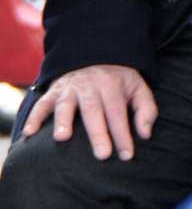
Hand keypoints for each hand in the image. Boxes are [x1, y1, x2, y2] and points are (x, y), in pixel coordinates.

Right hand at [22, 64, 157, 160]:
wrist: (93, 52)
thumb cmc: (118, 79)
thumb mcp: (138, 87)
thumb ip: (146, 109)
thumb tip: (145, 134)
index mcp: (113, 86)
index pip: (118, 113)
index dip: (123, 134)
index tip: (127, 155)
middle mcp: (90, 86)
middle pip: (94, 110)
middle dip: (98, 133)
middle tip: (102, 154)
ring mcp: (70, 88)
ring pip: (66, 104)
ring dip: (63, 120)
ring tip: (62, 138)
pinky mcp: (54, 91)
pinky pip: (42, 103)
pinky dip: (34, 117)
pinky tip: (29, 133)